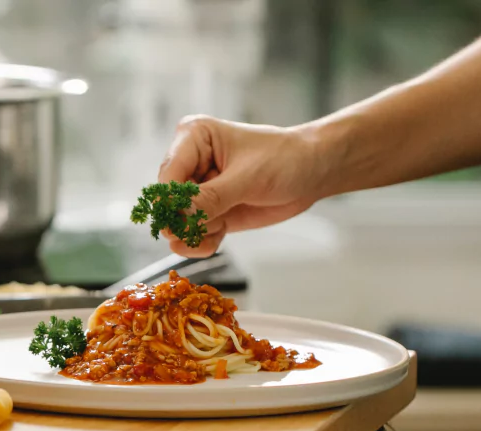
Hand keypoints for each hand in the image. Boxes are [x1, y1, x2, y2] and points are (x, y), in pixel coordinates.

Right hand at [157, 115, 327, 256]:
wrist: (311, 171)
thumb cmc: (284, 159)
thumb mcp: (247, 178)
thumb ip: (210, 199)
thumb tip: (178, 218)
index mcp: (193, 138)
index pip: (168, 175)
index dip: (170, 202)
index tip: (179, 223)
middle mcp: (190, 163)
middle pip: (169, 202)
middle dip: (185, 221)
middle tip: (209, 225)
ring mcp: (200, 189)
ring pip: (179, 222)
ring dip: (196, 233)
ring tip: (221, 227)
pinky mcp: (211, 210)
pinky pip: (193, 234)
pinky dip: (203, 242)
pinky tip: (220, 237)